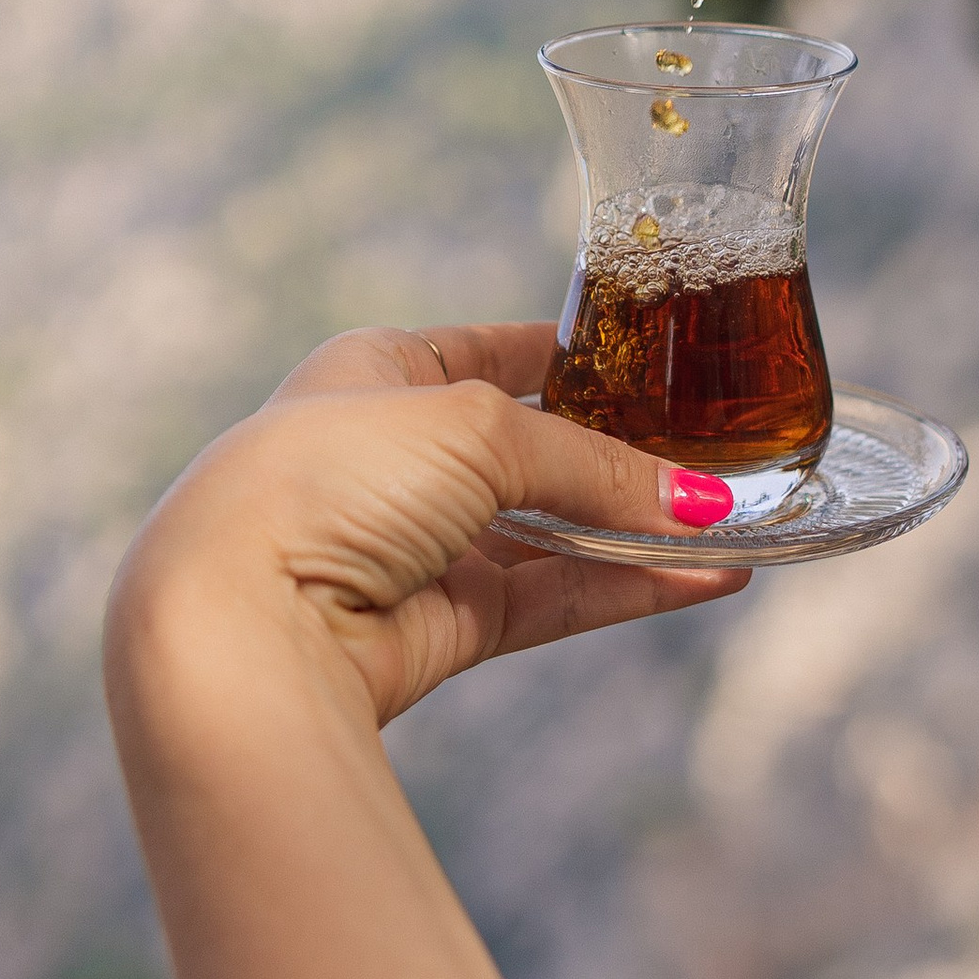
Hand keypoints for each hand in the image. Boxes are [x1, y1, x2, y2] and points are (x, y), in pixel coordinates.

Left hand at [107, 322, 749, 739]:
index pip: (489, 350)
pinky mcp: (438, 628)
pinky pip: (552, 598)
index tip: (649, 356)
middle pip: (531, 450)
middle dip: (620, 455)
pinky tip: (705, 576)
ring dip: (638, 529)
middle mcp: (392, 458)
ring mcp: (414, 547)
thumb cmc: (330, 481)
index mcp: (374, 372)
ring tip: (734, 523)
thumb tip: (695, 502)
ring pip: (550, 532)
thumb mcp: (477, 430)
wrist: (243, 620)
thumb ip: (592, 461)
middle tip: (715, 451)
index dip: (569, 353)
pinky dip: (627, 587)